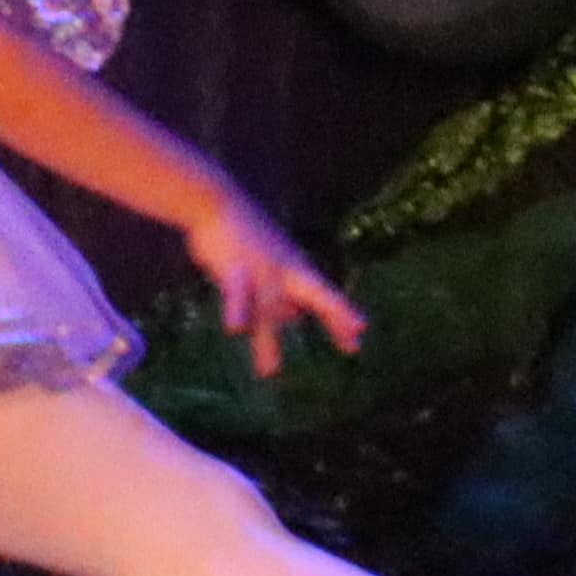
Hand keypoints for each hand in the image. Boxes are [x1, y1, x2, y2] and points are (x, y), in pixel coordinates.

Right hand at [181, 188, 365, 373]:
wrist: (216, 203)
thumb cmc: (244, 239)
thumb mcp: (270, 267)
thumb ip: (280, 295)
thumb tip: (294, 319)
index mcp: (295, 270)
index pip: (324, 296)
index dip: (341, 317)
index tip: (358, 338)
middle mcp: (285, 271)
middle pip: (316, 293)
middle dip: (336, 314)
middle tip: (356, 335)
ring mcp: (261, 268)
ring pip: (270, 306)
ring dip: (269, 340)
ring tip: (270, 372)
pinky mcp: (234, 267)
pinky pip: (237, 292)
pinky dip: (237, 310)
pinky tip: (235, 330)